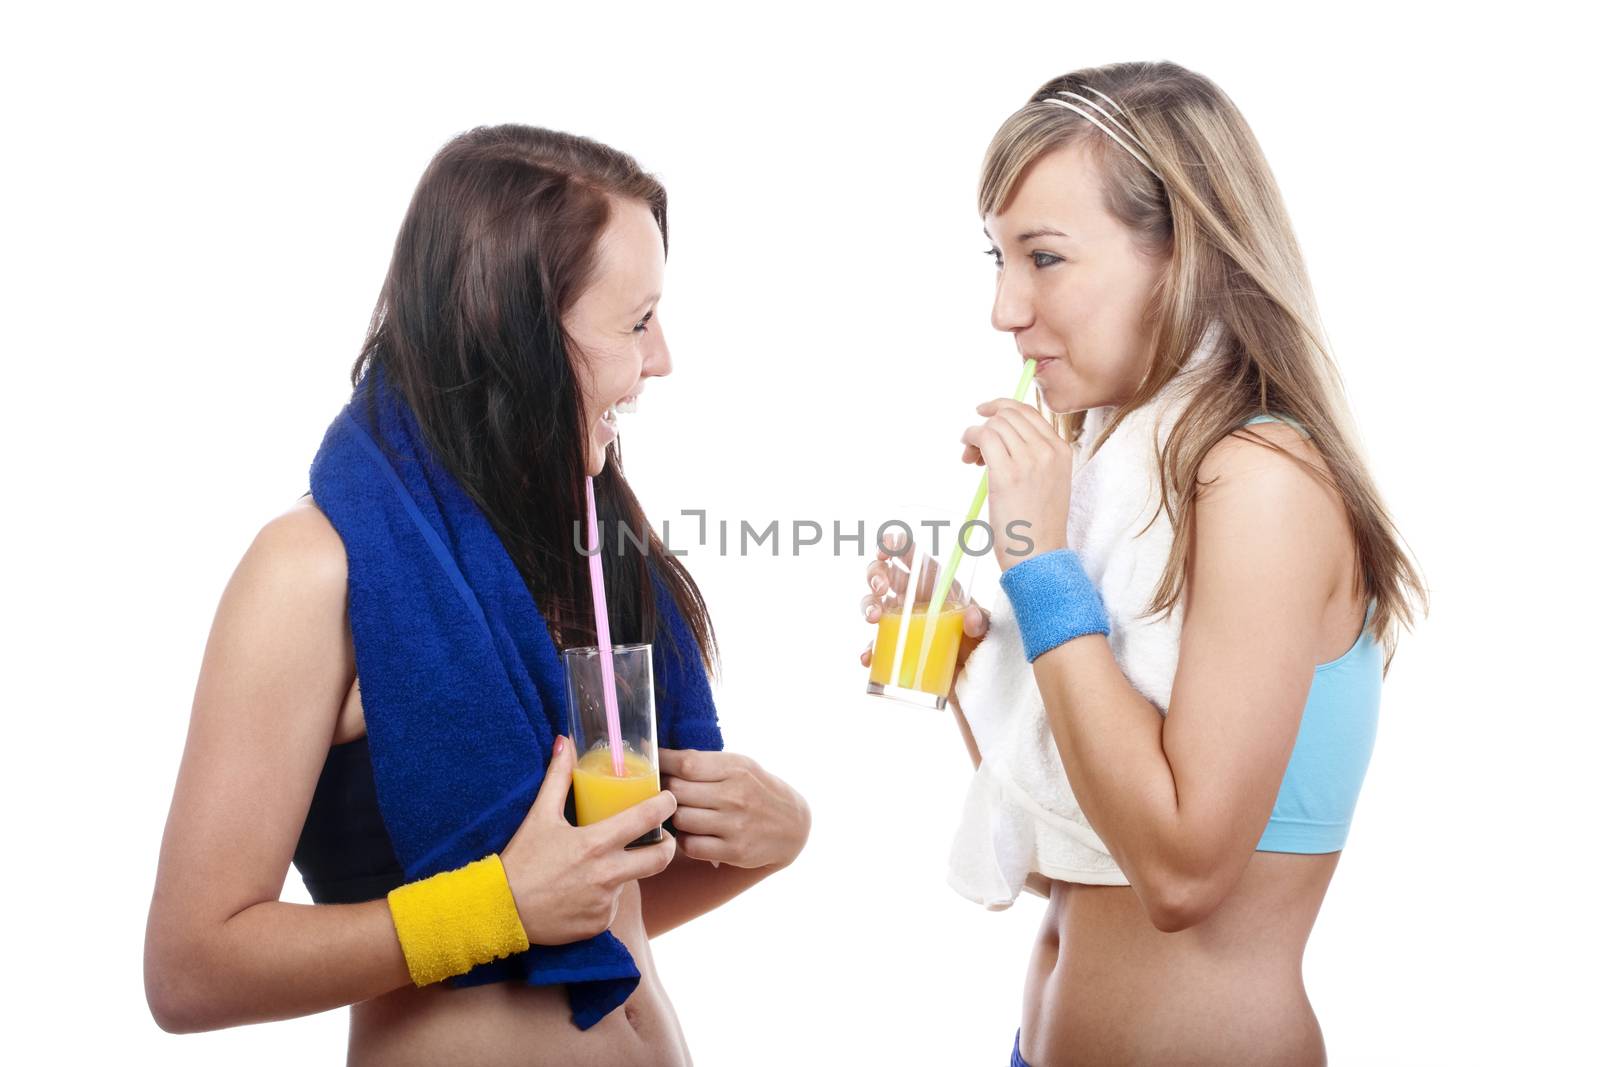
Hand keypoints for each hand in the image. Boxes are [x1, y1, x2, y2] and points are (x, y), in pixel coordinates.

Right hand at [499, 736, 677, 944]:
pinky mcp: (599, 924)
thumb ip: (558, 778)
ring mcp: (605, 903)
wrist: (500, 912)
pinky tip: (582, 892)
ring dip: (625, 872)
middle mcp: (606, 875)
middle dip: (668, 846)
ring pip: (631, 881)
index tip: (669, 799)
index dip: (665, 806)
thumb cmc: (521, 861)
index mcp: (595, 844)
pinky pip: (612, 906)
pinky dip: (604, 897)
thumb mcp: (539, 816)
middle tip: (663, 839)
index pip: (645, 819)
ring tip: (598, 866)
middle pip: (660, 859)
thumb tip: (564, 742)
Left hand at [659, 749, 809, 870]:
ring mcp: (735, 825)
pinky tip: (692, 833)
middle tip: (662, 791)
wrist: (793, 825)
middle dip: (663, 791)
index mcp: (736, 769)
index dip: (661, 763)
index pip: (685, 764)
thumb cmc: (756, 790)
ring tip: (680, 812)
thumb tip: (657, 755)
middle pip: (677, 792)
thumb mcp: (740, 766)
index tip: (650, 763)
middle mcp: (736, 796)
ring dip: (673, 817)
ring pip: (680, 819)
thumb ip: (704, 762)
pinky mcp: (734, 851)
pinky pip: (690, 846)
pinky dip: (684, 840)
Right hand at [858, 530, 990, 684]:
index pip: (909, 553)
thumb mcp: (985, 628)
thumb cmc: (978, 641)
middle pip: (883, 573)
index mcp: (932, 581)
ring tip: (873, 618)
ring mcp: (900, 621)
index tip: (885, 550)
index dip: (893, 544)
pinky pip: (875, 644)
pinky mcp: (895, 646)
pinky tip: (868, 657)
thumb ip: (980, 620)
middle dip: (875, 574)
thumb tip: (970, 618)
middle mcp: (912, 597)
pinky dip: (868, 650)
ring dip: (867, 606)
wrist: (974, 675)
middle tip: (881, 588)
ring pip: (872, 603)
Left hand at [959, 398, 1072, 570]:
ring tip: (971, 458)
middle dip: (987, 424)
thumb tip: (999, 435)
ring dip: (976, 434)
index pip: (1029, 412)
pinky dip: (970, 438)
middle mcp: (1048, 450)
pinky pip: (984, 436)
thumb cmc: (1037, 525)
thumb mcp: (1048, 482)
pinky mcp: (1007, 473)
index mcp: (1061, 451)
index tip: (984, 414)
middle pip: (1009, 414)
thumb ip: (1033, 456)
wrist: (1039, 555)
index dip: (1002, 408)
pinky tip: (968, 456)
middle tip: (975, 449)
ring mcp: (1029, 460)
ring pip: (995, 424)